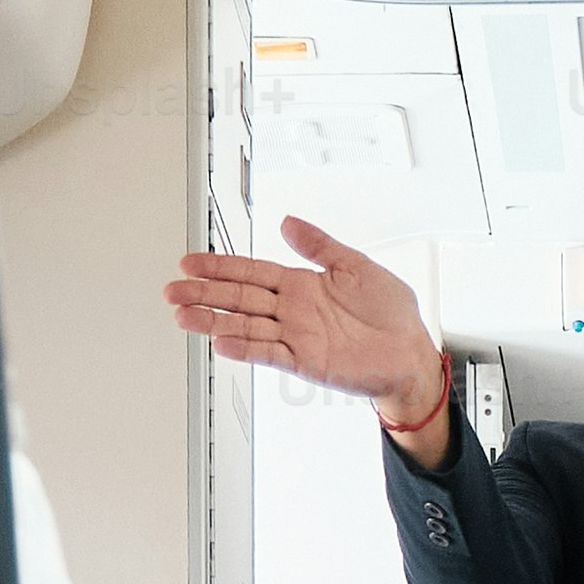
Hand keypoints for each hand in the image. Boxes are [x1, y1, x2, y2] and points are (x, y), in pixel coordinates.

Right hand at [167, 218, 452, 463]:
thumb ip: (319, 244)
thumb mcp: (356, 265)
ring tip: (183, 315)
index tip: (191, 262)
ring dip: (213, 321)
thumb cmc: (391, 314)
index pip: (251, 271)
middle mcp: (293, 310)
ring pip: (245, 325)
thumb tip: (288, 222)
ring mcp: (296, 336)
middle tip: (173, 290)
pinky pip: (268, 352)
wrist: (411, 352)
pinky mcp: (305, 361)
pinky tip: (222, 341)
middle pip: (238, 297)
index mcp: (302, 284)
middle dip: (204, 292)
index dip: (220, 265)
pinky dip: (245, 347)